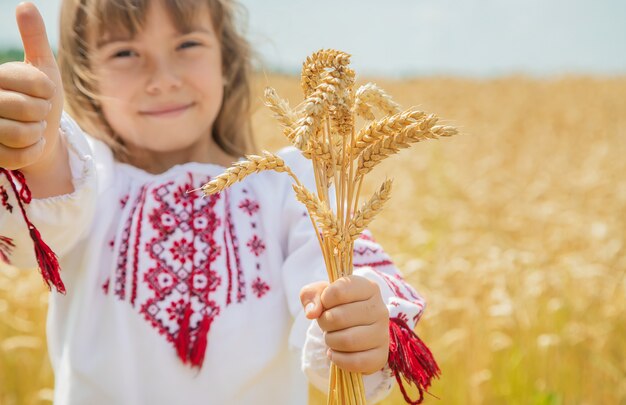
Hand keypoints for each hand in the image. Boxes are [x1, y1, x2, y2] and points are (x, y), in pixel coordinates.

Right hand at [0, 2, 62, 171]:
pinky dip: (33, 151)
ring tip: (30, 128)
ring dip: (36, 133)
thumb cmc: (41, 99)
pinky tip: (28, 144)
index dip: (48, 91)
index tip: (44, 93)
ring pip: (22, 133)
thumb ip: (34, 39)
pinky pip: (21, 155)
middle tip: (35, 112)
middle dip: (41, 113)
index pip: (35, 83)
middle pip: (27, 109)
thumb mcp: (43, 68)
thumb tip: (25, 5)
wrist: (40, 134)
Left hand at [300, 275, 389, 373]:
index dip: (324, 299)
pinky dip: (338, 359)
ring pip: (347, 341)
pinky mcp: (380, 355)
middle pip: (339, 318)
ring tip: (331, 337)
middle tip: (326, 323)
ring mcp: (382, 333)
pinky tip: (335, 353)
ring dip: (330, 340)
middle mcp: (379, 309)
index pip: (339, 291)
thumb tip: (311, 312)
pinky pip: (355, 361)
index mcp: (368, 288)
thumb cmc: (337, 306)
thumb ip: (311, 295)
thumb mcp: (322, 293)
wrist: (355, 327)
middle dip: (324, 322)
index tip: (325, 303)